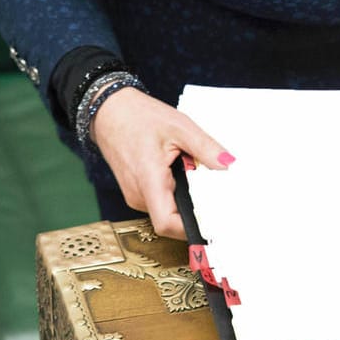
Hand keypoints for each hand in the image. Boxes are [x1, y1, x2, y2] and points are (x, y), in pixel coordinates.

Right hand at [88, 88, 232, 238]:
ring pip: (167, 212)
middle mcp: (138, 195)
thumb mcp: (179, 126)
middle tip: (220, 199)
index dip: (192, 229)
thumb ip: (206, 148)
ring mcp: (135, 195)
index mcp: (148, 180)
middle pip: (172, 221)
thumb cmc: (138, 116)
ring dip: (187, 202)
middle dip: (196, 213)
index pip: (167, 223)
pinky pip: (161, 202)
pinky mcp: (137, 192)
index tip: (215, 223)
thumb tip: (230, 166)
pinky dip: (177, 195)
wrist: (109, 110)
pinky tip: (185, 176)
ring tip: (200, 179)